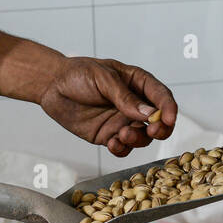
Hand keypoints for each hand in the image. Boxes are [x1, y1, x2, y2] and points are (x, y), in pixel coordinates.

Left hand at [38, 57, 177, 156]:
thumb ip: (125, 97)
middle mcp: (134, 104)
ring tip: (122, 134)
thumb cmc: (78, 74)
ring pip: (141, 137)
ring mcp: (122, 121)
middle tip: (152, 132)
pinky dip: (121, 149)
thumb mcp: (103, 78)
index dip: (169, 108)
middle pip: (157, 122)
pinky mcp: (108, 135)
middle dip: (159, 129)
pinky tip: (112, 143)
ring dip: (137, 139)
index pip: (161, 96)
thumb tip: (149, 113)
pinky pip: (122, 148)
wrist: (52, 85)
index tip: (169, 118)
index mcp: (137, 83)